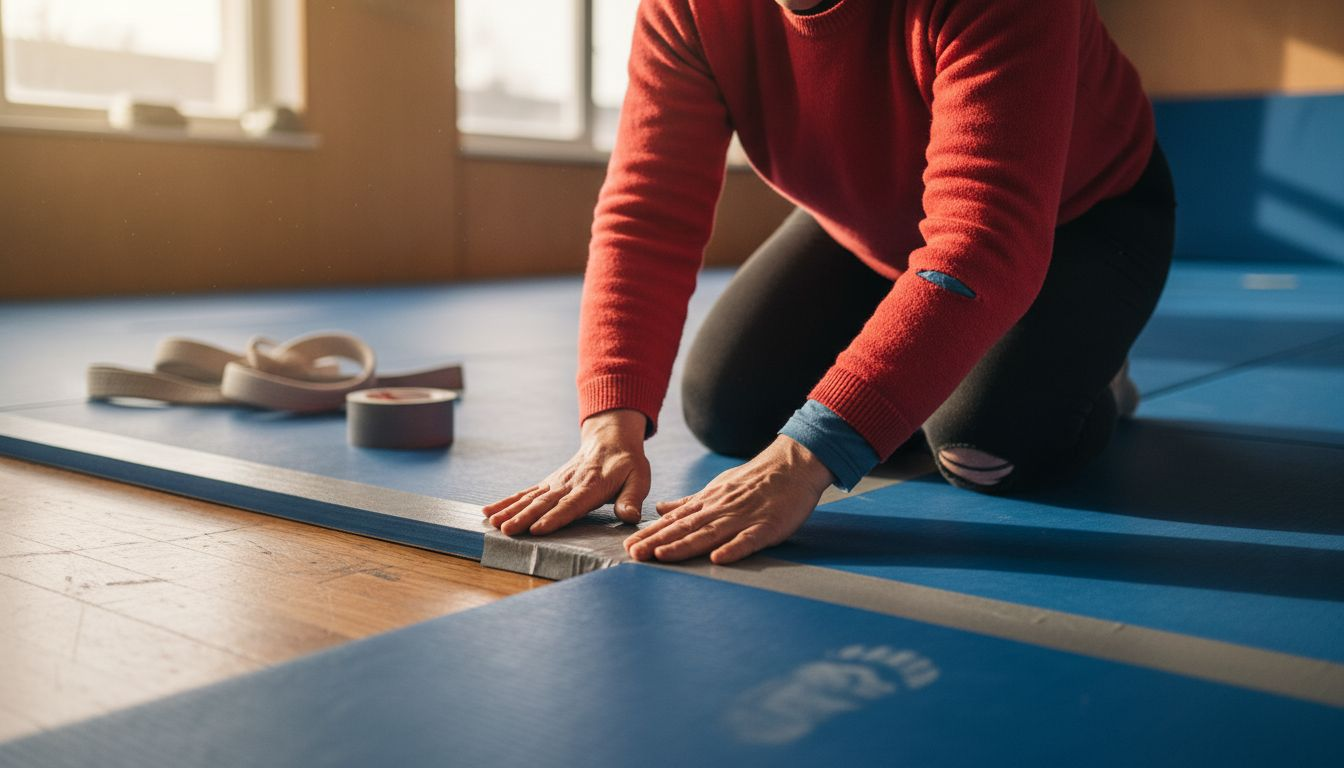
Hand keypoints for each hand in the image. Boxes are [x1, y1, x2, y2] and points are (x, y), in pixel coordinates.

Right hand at [482, 409, 649, 535]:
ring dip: (511, 510)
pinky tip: (489, 511)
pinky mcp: (547, 483)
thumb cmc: (627, 463)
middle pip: (544, 502)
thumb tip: (629, 516)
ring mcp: (555, 483)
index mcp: (592, 486)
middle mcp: (569, 484)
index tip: (539, 528)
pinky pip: (524, 493)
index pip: (571, 504)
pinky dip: (506, 502)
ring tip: (494, 523)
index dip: (555, 517)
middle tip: (508, 530)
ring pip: (530, 498)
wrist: (610, 439)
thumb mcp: (638, 478)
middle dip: (525, 517)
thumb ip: (631, 498)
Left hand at [624, 435, 833, 564]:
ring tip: (661, 556)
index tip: (628, 546)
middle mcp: (720, 511)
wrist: (791, 466)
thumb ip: (689, 502)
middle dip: (658, 542)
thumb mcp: (716, 488)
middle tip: (634, 554)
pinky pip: (748, 540)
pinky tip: (718, 559)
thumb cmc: (754, 480)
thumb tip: (660, 509)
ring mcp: (743, 519)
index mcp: (708, 504)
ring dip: (685, 546)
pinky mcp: (766, 527)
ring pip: (709, 534)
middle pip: (685, 529)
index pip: (674, 521)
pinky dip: (734, 549)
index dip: (651, 534)